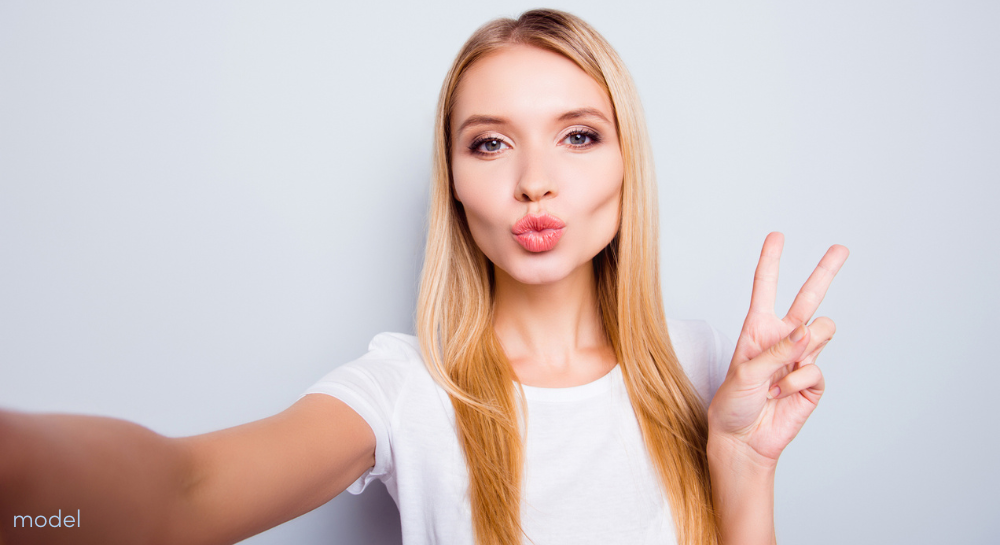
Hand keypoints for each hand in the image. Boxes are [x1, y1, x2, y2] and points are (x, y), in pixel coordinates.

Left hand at [708, 232, 848, 462]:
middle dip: (826, 271)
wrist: (742, 440)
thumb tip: (806, 331)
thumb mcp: (743, 373)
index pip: (765, 288)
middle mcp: (782, 338)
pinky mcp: (813, 382)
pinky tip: (783, 393)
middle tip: (841, 248)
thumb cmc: (732, 404)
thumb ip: (775, 350)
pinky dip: (798, 381)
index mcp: (757, 329)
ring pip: (822, 330)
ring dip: (805, 345)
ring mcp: (800, 358)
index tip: (777, 236)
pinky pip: (816, 369)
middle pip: (809, 298)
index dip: (771, 261)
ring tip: (782, 371)